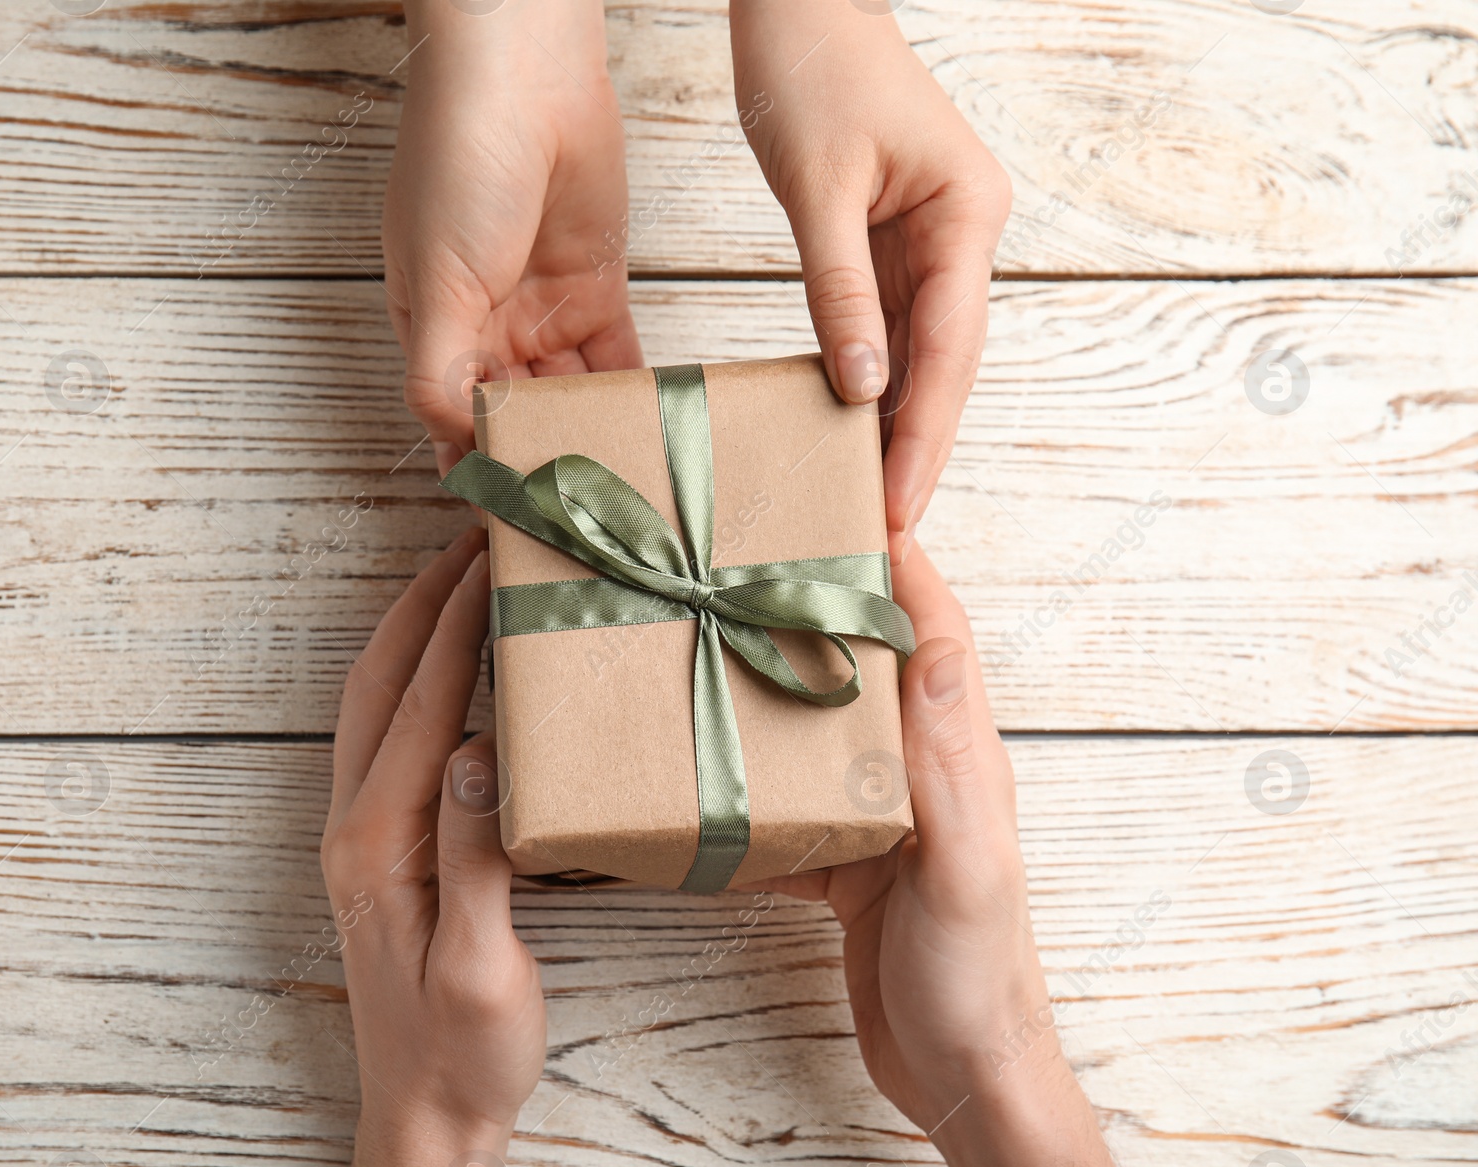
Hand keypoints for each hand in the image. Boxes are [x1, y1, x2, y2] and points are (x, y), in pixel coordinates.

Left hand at [321, 527, 544, 1164]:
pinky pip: (385, 735)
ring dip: (412, 630)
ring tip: (459, 575)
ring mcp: (361, 837)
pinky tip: (449, 666)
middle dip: (424, 601)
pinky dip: (413, 676)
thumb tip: (477, 750)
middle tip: (473, 534)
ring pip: (374, 703)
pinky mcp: (380, 849)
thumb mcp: (479, 966)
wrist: (424, 1114)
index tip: (493, 557)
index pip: (422, 708)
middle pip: (381, 685)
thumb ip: (473, 857)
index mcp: (381, 844)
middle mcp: (356, 827)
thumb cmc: (462, 1051)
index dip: (458, 627)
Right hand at [384, 0, 643, 476]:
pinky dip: (630, 394)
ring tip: (625, 486)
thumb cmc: (458, 164)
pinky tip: (649, 432)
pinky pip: (615, 360)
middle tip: (583, 518)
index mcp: (434, 332)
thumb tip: (451, 443)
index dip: (482, 467)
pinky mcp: (596, 290)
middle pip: (520, 415)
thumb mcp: (434, 280)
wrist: (525, 78)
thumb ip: (439, 369)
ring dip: (593, 434)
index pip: (455, 420)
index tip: (514, 521)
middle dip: (547, 459)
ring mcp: (544, 311)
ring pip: (571, 395)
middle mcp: (487, 330)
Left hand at [729, 0, 1011, 562]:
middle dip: (917, 444)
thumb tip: (862, 389)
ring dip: (895, 421)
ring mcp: (932, 240)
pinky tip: (852, 429)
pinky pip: (888, 325)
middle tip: (889, 526)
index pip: (951, 347)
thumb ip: (841, 290)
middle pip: (945, 362)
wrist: (800, 4)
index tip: (901, 502)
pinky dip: (870, 377)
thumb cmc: (811, 67)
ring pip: (919, 352)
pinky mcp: (894, 243)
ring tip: (868, 498)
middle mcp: (962, 233)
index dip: (927, 432)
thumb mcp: (818, 187)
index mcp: (966, 214)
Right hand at [751, 548, 1111, 1165]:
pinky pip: (792, 805)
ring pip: (824, 728)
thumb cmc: (977, 980)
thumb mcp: (964, 868)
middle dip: (820, 606)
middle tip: (749, 563)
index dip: (896, 561)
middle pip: (869, 664)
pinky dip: (749, 787)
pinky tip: (697, 784)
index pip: (932, 631)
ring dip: (776, 687)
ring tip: (708, 649)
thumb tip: (936, 642)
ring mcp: (885, 817)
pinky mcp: (850, 866)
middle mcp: (923, 772)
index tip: (840, 501)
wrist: (966, 1077)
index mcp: (959, 755)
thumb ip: (949, 761)